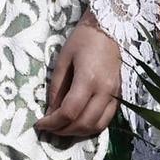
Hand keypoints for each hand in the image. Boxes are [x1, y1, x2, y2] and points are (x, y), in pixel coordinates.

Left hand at [34, 16, 119, 140]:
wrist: (111, 27)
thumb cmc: (83, 39)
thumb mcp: (63, 59)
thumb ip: (56, 88)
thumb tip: (50, 112)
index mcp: (88, 79)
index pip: (69, 111)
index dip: (53, 122)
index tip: (40, 124)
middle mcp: (105, 91)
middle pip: (84, 123)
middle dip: (63, 130)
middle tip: (48, 128)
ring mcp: (115, 95)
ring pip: (97, 126)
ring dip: (77, 132)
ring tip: (62, 128)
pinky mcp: (120, 96)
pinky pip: (106, 120)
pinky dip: (91, 126)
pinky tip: (78, 122)